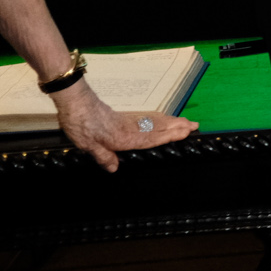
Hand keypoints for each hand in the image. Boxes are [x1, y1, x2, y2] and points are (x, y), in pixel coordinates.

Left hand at [52, 81, 194, 172]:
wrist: (75, 102)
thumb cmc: (80, 123)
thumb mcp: (87, 145)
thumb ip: (103, 156)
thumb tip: (115, 168)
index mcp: (123, 137)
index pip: (151, 138)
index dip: (169, 136)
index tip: (185, 132)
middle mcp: (129, 128)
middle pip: (158, 127)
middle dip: (177, 126)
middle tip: (195, 125)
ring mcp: (128, 121)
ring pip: (155, 121)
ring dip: (172, 122)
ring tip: (186, 121)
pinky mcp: (124, 117)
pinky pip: (148, 118)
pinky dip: (160, 118)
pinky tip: (163, 119)